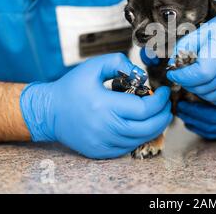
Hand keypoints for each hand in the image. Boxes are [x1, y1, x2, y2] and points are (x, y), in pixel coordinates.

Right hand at [20, 53, 172, 158]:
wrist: (49, 112)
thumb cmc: (72, 87)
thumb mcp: (94, 66)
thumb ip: (119, 62)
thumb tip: (141, 74)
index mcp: (105, 106)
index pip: (145, 109)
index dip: (160, 100)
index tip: (164, 91)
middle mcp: (105, 128)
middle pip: (148, 128)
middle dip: (164, 115)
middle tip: (167, 104)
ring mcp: (103, 143)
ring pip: (141, 139)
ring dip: (155, 126)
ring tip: (158, 113)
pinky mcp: (100, 152)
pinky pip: (129, 147)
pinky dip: (140, 136)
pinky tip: (143, 125)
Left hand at [167, 0, 215, 105]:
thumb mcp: (203, 30)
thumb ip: (184, 47)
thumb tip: (172, 65)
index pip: (201, 74)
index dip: (183, 76)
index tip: (173, 72)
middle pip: (205, 87)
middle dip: (188, 83)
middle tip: (184, 74)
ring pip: (213, 97)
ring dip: (200, 91)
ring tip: (196, 78)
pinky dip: (213, 95)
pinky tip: (210, 83)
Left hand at [177, 79, 215, 141]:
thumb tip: (209, 58)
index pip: (210, 93)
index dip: (194, 86)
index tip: (183, 79)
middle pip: (204, 113)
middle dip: (188, 106)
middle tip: (177, 96)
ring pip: (205, 124)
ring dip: (190, 116)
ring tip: (180, 107)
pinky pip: (210, 133)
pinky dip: (198, 127)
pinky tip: (189, 120)